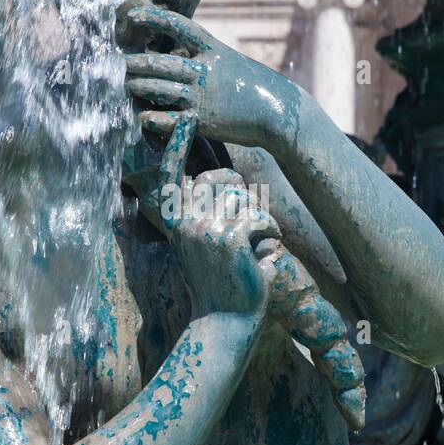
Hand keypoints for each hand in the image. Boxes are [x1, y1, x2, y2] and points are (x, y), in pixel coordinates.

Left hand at [121, 5, 299, 150]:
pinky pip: (169, 119)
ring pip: (158, 88)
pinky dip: (153, 118)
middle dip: (135, 62)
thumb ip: (206, 57)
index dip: (155, 18)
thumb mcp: (230, 62)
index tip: (133, 15)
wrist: (277, 111)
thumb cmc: (253, 86)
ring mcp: (200, 95)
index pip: (180, 26)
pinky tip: (141, 117)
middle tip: (118, 62)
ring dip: (137, 86)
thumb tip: (182, 52)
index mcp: (213, 50)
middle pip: (160, 62)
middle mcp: (204, 70)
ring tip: (124, 85)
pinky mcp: (201, 120)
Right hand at [147, 115, 282, 320]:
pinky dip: (270, 238)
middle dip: (245, 204)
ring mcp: (207, 228)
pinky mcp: (231, 237)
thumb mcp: (202, 250)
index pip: (173, 176)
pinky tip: (261, 260)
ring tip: (254, 252)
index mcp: (176, 223)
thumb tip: (218, 185)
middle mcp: (187, 222)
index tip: (185, 118)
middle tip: (249, 236)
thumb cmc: (218, 289)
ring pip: (246, 201)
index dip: (177, 145)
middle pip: (224, 185)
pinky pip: (262, 219)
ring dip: (260, 223)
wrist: (222, 326)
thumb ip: (204, 219)